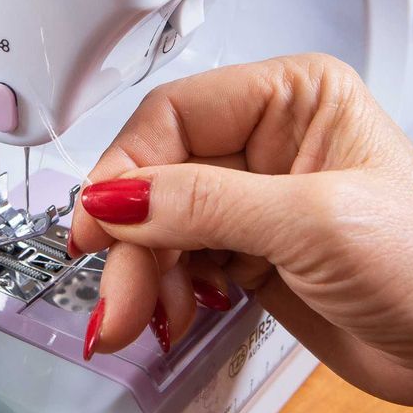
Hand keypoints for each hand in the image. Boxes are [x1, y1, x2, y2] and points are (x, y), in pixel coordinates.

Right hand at [69, 54, 412, 404]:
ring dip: (142, 269)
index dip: (128, 165)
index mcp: (290, 98)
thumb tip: (117, 199)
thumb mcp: (315, 221)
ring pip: (160, 220)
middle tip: (115, 288)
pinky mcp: (242, 246)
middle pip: (159, 174)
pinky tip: (175, 309)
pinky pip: (177, 256)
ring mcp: (249, 197)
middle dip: (132, 236)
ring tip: (143, 313)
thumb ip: (206, 203)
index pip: (176, 114)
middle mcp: (264, 140)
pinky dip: (164, 286)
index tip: (98, 218)